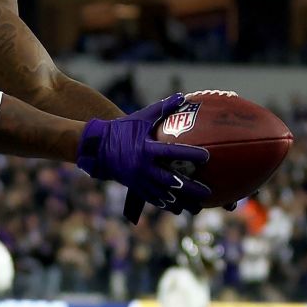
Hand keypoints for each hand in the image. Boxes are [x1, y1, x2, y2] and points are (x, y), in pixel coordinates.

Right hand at [77, 94, 209, 223]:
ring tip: (197, 208)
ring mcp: (139, 180)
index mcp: (146, 149)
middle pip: (171, 180)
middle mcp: (143, 167)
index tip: (207, 157)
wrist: (98, 147)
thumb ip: (162, 108)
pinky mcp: (135, 187)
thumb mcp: (141, 118)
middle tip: (208, 193)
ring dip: (181, 202)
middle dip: (190, 188)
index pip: (172, 152)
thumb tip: (182, 97)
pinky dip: (167, 205)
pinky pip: (153, 199)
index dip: (189, 154)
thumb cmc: (123, 129)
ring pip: (163, 195)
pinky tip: (179, 209)